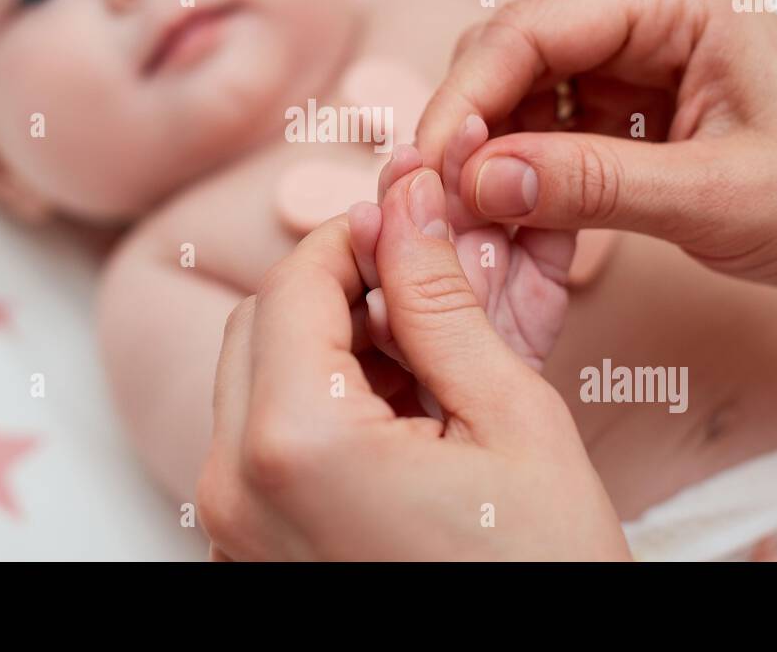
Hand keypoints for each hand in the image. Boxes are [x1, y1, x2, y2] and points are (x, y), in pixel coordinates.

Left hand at [196, 167, 626, 560]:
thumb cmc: (542, 572)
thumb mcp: (509, 418)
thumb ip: (440, 301)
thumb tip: (408, 204)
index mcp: (295, 443)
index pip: (292, 284)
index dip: (354, 236)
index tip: (409, 223)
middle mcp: (236, 486)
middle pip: (257, 325)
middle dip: (333, 289)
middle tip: (419, 290)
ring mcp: (235, 529)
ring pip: (252, 380)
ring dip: (323, 347)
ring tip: (422, 365)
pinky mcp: (251, 552)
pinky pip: (259, 444)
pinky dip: (313, 407)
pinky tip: (395, 421)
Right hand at [416, 0, 776, 291]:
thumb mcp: (716, 197)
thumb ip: (591, 184)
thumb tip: (473, 179)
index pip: (527, 31)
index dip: (463, 102)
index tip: (427, 174)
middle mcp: (641, 8)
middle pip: (508, 53)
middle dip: (466, 126)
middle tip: (438, 207)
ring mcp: (630, 53)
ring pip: (516, 92)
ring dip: (486, 154)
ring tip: (470, 223)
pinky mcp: (625, 99)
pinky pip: (544, 127)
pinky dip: (519, 172)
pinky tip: (508, 218)